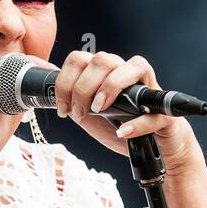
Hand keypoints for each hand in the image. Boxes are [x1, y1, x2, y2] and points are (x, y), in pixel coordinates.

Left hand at [45, 50, 201, 170]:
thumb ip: (70, 94)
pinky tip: (123, 131)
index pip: (81, 59)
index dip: (65, 82)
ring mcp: (149, 88)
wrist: (153, 149)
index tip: (63, 108)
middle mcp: (128, 73)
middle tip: (79, 113)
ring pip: (135, 66)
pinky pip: (156, 104)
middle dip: (83, 88)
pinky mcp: (166, 110)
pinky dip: (137, 120)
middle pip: (102, 59)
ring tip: (99, 110)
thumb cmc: (121, 125)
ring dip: (110, 87)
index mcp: (106, 72)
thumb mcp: (87, 111)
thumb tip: (40, 69)